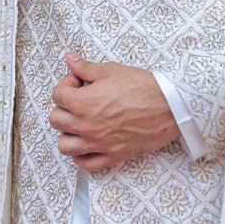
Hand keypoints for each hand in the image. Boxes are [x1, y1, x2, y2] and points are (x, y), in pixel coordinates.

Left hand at [49, 52, 177, 171]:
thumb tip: (70, 59)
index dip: (66, 85)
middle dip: (63, 107)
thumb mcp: (111, 70)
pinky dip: (81, 155)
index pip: (57, 95)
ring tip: (79, 121)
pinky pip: (84, 164)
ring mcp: (98, 144)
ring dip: (67, 132)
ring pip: (65, 145)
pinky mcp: (111, 156)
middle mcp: (87, 126)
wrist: (168, 106)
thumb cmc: (143, 87)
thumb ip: (85, 67)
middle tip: (77, 99)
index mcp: (84, 103)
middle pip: (56, 120)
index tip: (77, 82)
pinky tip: (87, 142)